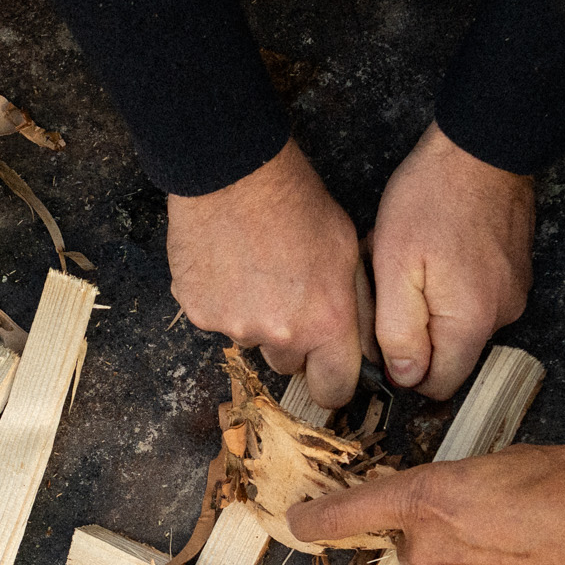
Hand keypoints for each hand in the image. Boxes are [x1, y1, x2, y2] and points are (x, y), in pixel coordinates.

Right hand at [168, 142, 368, 404]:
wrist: (233, 174)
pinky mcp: (198, 312)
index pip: (334, 390)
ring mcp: (234, 326)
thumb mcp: (348, 250)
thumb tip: (365, 351)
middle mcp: (279, 334)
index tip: (327, 372)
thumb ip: (357, 307)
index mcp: (325, 322)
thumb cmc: (296, 202)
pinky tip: (228, 264)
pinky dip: (221, 301)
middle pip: (288, 364)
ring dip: (254, 319)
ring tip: (255, 271)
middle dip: (291, 341)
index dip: (332, 382)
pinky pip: (215, 320)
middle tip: (288, 296)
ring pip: (250, 341)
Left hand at [289, 443, 564, 564]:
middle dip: (445, 528)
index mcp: (432, 498)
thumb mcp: (520, 458)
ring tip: (535, 537)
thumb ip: (475, 478)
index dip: (324, 516)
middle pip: (416, 542)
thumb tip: (472, 494)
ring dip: (480, 557)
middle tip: (500, 509)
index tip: (299, 521)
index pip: (356, 510)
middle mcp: (434, 552)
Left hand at [364, 125, 534, 397]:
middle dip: (417, 331)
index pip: (438, 386)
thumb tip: (405, 378)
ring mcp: (513, 292)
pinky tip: (436, 249)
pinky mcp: (515, 271)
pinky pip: (477, 296)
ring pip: (462, 323)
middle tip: (394, 285)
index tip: (383, 331)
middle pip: (451, 355)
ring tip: (413, 260)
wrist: (482, 146)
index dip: (404, 370)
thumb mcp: (394, 266)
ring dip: (433, 304)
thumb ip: (398, 331)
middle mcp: (502, 316)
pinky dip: (453, 284)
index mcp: (470, 324)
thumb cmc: (432, 199)